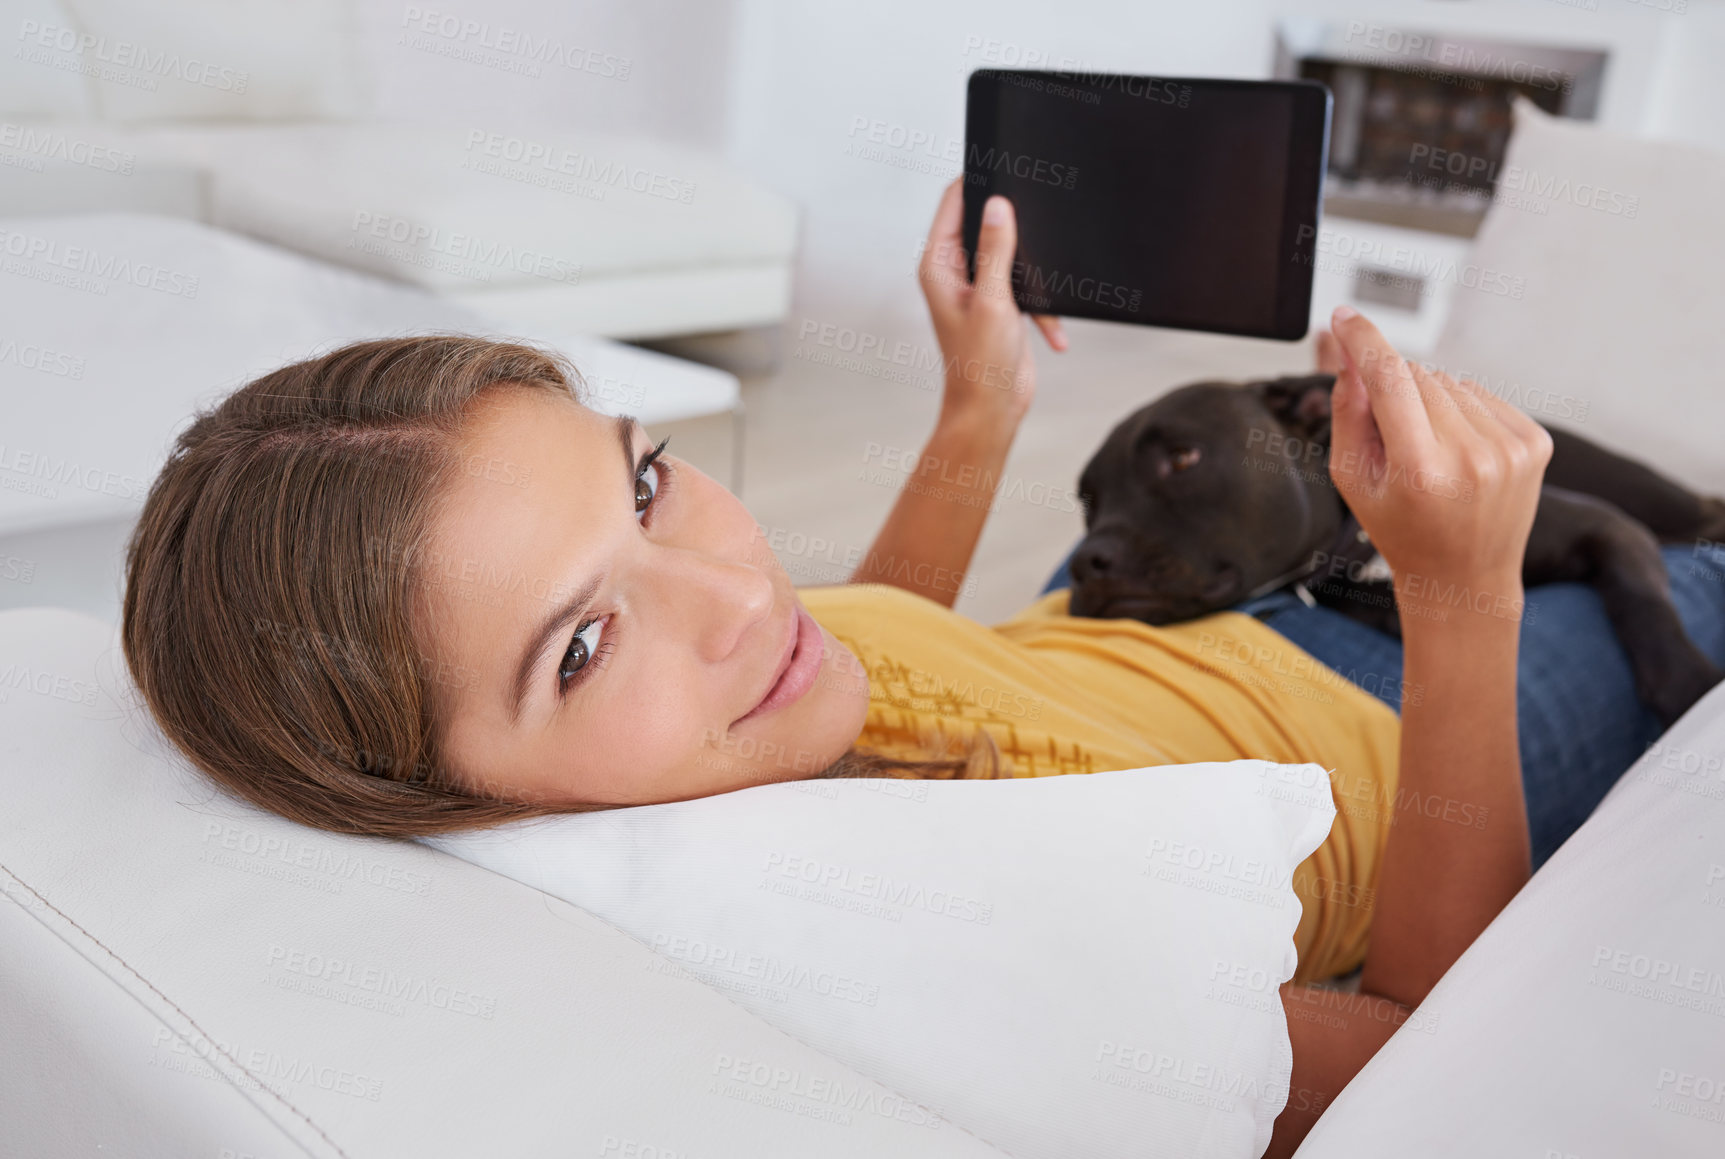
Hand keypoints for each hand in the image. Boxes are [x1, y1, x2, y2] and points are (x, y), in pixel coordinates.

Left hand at [918, 178, 1065, 424]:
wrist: (992, 410)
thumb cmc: (980, 365)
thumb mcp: (993, 301)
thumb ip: (996, 250)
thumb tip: (999, 205)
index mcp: (939, 265)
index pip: (954, 202)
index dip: (978, 180)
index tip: (1005, 165)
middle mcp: (954, 271)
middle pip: (984, 222)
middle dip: (1013, 223)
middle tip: (1038, 220)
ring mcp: (978, 286)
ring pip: (1009, 251)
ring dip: (1032, 269)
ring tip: (1040, 292)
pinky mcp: (1000, 303)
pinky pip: (1025, 283)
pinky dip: (1042, 304)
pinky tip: (1052, 331)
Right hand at [1326, 306, 1552, 614]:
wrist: (1465, 575)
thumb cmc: (1402, 530)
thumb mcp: (1353, 481)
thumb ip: (1347, 413)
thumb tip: (1350, 355)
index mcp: (1421, 470)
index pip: (1389, 379)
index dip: (1363, 341)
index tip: (1345, 318)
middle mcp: (1472, 456)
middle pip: (1417, 376)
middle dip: (1394, 391)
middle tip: (1394, 440)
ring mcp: (1510, 448)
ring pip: (1451, 382)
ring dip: (1431, 402)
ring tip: (1430, 450)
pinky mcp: (1535, 441)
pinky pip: (1482, 394)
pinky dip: (1463, 412)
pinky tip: (1459, 450)